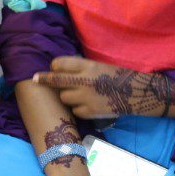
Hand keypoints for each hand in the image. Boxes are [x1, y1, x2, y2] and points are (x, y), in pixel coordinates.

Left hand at [33, 56, 174, 118]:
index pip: (59, 64)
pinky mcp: (91, 112)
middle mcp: (85, 81)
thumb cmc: (119, 77)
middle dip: (44, 80)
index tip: (53, 69)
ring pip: (64, 97)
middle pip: (55, 80)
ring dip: (67, 96)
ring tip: (78, 95)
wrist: (139, 94)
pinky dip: (78, 108)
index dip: (55, 67)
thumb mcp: (100, 66)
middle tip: (34, 79)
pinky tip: (87, 105)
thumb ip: (82, 68)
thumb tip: (61, 70)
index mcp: (88, 66)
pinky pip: (75, 110)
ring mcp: (87, 97)